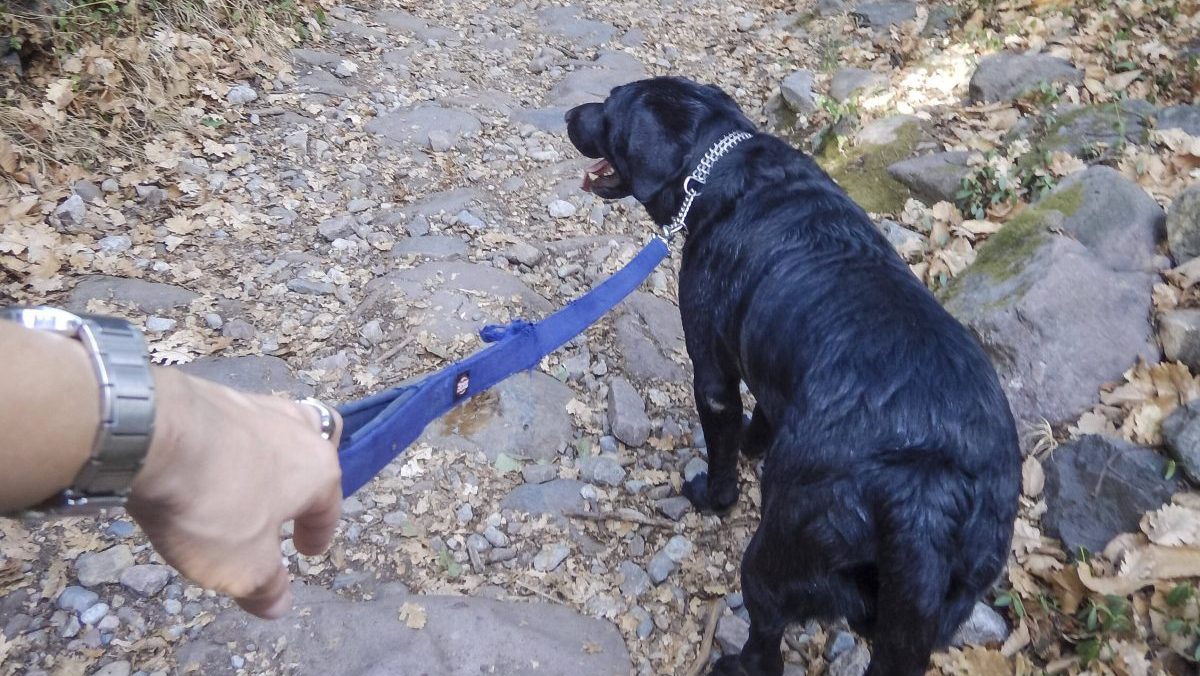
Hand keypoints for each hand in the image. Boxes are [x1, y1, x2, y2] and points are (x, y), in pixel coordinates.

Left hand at [127, 368, 342, 618]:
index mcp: (318, 470)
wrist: (150, 433)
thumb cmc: (214, 505)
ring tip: (245, 478)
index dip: (319, 534)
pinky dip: (227, 442)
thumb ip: (266, 587)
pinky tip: (204, 458)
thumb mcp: (242, 567)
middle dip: (309, 471)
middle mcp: (296, 430)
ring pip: (277, 426)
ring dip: (268, 454)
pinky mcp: (213, 393)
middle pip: (318, 444)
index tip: (308, 551)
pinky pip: (233, 421)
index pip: (329, 507)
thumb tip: (280, 605)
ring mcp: (255, 405)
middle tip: (292, 494)